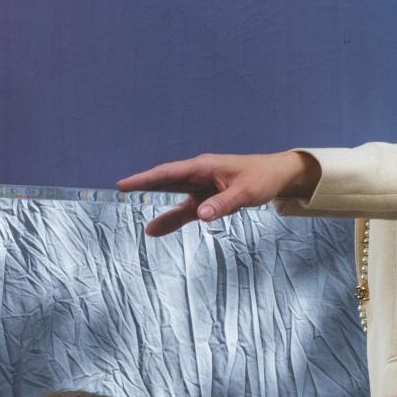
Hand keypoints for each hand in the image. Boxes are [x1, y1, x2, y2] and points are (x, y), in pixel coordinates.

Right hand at [116, 151, 315, 238]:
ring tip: (143, 226)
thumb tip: (200, 215)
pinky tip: (157, 229)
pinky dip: (172, 219)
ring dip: (158, 207)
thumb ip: (222, 204)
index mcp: (203, 166)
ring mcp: (201, 187)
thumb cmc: (261, 178)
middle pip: (165, 181)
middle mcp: (198, 174)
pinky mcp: (206, 199)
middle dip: (143, 185)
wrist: (276, 176)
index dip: (145, 178)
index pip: (169, 173)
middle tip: (121, 189)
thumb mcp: (244, 192)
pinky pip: (185, 209)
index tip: (125, 184)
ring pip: (173, 197)